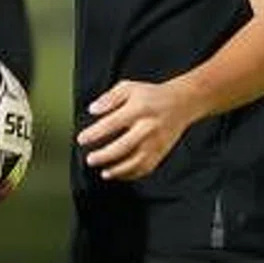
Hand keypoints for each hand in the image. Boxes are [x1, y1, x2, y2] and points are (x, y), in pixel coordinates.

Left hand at [77, 80, 199, 180]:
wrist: (181, 103)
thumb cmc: (152, 95)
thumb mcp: (129, 88)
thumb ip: (109, 98)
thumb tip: (93, 110)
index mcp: (139, 109)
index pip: (113, 123)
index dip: (95, 133)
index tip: (81, 139)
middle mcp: (148, 127)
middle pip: (124, 146)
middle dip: (104, 156)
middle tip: (90, 159)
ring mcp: (156, 142)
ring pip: (136, 162)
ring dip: (118, 170)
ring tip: (104, 172)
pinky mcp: (161, 152)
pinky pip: (146, 168)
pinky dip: (131, 174)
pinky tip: (119, 174)